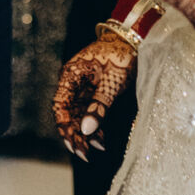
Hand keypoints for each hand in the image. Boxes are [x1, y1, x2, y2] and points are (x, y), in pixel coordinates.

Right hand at [53, 40, 134, 159]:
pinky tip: (101, 139)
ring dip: (85, 132)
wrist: (134, 39)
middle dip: (75, 134)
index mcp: (70, 75)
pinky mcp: (93, 91)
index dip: (65, 127)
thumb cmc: (121, 55)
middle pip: (67, 113)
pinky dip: (94, 125)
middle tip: (85, 154)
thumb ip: (98, 106)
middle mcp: (72, 82)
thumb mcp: (112, 82)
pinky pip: (88, 112)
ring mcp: (82, 87)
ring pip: (78, 115)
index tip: (76, 145)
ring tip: (98, 148)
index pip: (60, 106)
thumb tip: (87, 130)